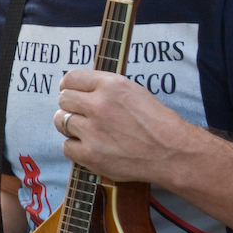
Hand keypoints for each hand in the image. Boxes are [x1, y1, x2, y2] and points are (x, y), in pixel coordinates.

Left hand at [54, 69, 195, 183]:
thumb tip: (78, 87)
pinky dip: (75, 147)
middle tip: (83, 113)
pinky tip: (89, 146)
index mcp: (110, 85)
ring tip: (86, 129)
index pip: (70, 78)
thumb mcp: (132, 90)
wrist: (172, 153)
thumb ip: (104, 86)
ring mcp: (93, 131)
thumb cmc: (155, 121)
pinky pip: (66, 146)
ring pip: (60, 121)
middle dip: (71, 105)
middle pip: (63, 99)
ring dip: (70, 125)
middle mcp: (99, 105)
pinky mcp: (91, 155)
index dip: (69, 85)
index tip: (71, 91)